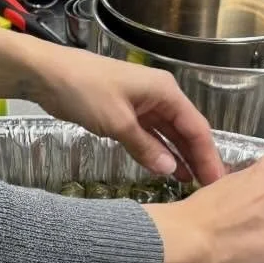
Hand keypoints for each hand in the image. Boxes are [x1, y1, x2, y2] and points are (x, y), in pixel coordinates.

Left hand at [27, 45, 225, 185]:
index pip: (196, 127)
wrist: (46, 74)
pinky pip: (150, 134)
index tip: (217, 181)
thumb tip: (170, 170)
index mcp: (165, 91)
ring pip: (168, 133)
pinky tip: (166, 169)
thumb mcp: (117, 122)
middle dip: (198, 157)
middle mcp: (159, 95)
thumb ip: (145, 147)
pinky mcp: (125, 112)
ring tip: (192, 184)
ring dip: (179, 156)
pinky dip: (158, 150)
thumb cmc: (84, 90)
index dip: (208, 156)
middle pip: (186, 130)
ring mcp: (142, 103)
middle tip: (209, 188)